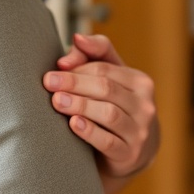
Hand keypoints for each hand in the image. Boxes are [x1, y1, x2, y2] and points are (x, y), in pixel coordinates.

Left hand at [44, 32, 158, 193]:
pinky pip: (108, 141)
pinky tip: (73, 124)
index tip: (53, 72)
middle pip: (105, 88)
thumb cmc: (115, 107)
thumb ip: (93, 55)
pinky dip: (89, 131)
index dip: (76, 69)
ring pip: (108, 113)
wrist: (133, 152)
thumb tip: (77, 39)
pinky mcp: (129, 154)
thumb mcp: (109, 80)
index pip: (104, 69)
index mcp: (140, 82)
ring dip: (79, 105)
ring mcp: (139, 131)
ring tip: (57, 101)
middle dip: (74, 83)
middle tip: (49, 83)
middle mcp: (145, 105)